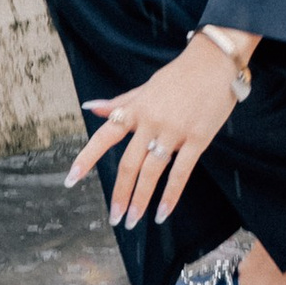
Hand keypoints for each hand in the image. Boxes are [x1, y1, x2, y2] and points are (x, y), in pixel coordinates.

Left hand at [65, 38, 245, 228]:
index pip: (104, 136)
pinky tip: (162, 214)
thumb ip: (119, 103)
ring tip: (133, 221)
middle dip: (119, 193)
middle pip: (128, 164)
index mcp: (135, 110)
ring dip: (141, 200)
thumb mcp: (145, 88)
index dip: (86, 158)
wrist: (214, 63)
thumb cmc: (178, 76)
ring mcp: (173, 131)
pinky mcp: (197, 139)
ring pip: (152, 172)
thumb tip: (90, 108)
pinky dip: (171, 195)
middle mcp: (150, 122)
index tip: (71, 179)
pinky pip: (181, 172)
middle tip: (113, 218)